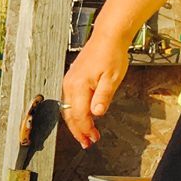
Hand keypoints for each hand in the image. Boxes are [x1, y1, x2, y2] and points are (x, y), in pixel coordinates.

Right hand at [61, 29, 132, 147]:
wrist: (108, 37)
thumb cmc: (112, 54)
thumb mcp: (113, 78)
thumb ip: (103, 97)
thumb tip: (96, 114)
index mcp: (79, 86)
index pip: (80, 115)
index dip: (86, 129)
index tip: (93, 139)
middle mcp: (70, 85)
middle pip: (70, 115)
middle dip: (78, 131)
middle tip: (87, 143)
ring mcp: (69, 82)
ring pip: (68, 110)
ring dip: (76, 123)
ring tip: (85, 134)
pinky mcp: (72, 79)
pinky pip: (69, 101)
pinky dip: (74, 113)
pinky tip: (82, 117)